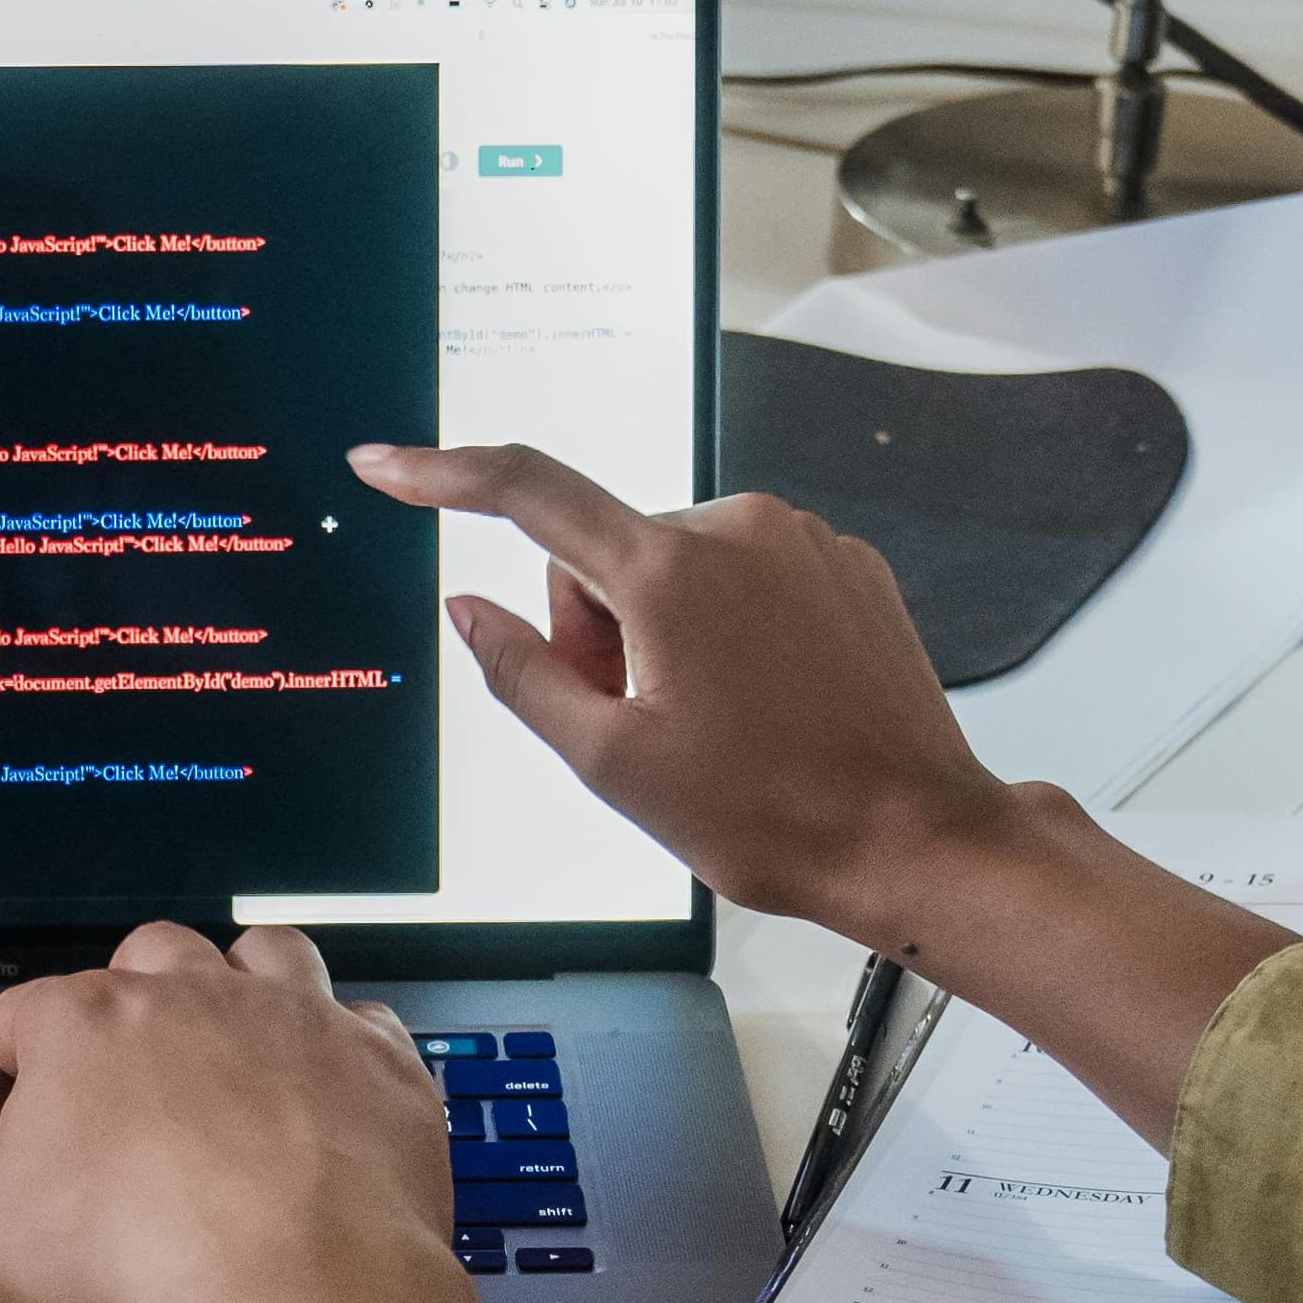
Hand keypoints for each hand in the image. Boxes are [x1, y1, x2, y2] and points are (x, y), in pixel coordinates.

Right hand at [0, 922, 460, 1302]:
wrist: (305, 1300)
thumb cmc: (140, 1263)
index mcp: (84, 1021)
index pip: (18, 1026)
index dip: (0, 1090)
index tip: (5, 1156)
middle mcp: (193, 995)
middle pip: (142, 967)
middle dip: (121, 1020)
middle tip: (113, 1107)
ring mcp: (296, 1023)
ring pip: (260, 960)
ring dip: (235, 998)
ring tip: (216, 1067)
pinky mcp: (379, 1070)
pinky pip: (358, 1024)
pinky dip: (335, 1053)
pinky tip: (319, 1102)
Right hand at [355, 437, 1293, 1146]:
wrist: (916, 838)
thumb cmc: (773, 817)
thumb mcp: (617, 767)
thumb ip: (525, 676)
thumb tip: (469, 610)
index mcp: (668, 573)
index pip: (528, 492)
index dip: (444, 476)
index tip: (386, 464)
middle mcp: (737, 528)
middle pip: (605, 555)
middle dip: (597, 631)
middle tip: (641, 724)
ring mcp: (801, 540)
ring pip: (676, 568)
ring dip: (666, 635)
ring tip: (715, 724)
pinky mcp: (847, 564)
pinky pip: (747, 576)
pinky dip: (732, 630)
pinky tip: (765, 703)